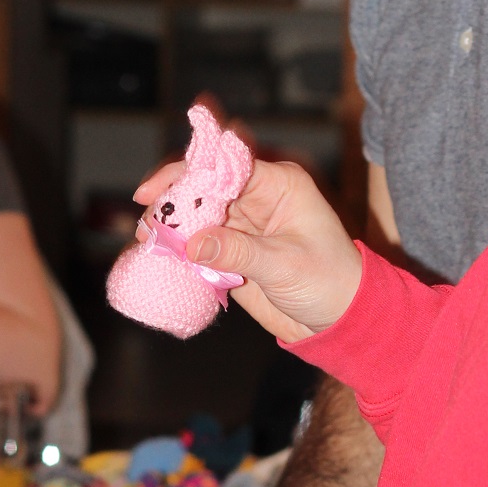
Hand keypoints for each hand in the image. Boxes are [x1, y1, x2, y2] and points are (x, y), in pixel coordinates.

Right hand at [136, 159, 361, 341]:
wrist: (340, 320)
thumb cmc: (330, 283)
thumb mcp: (285, 265)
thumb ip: (238, 252)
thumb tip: (194, 244)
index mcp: (277, 184)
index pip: (224, 166)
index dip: (187, 173)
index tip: (155, 190)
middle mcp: (256, 197)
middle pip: (201, 187)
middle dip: (170, 203)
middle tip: (147, 226)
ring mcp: (242, 224)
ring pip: (194, 215)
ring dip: (169, 227)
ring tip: (147, 243)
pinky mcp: (231, 250)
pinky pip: (197, 242)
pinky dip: (178, 249)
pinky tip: (158, 257)